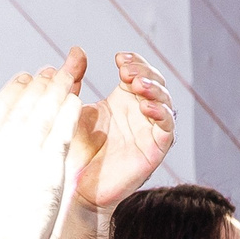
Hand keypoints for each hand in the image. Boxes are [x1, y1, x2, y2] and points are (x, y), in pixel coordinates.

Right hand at [0, 49, 87, 238]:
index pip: (0, 106)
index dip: (14, 89)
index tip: (25, 78)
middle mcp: (3, 143)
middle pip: (25, 103)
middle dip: (40, 84)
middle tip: (51, 71)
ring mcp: (27, 152)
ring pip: (46, 111)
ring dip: (58, 90)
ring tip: (68, 76)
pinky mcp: (50, 165)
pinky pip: (63, 130)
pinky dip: (70, 112)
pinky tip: (77, 100)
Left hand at [71, 52, 175, 210]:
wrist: (75, 189)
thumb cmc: (73, 152)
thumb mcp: (71, 110)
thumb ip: (74, 80)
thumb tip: (76, 50)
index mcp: (123, 101)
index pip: (140, 72)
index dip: (135, 62)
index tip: (119, 59)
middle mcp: (139, 114)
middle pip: (156, 82)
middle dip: (144, 72)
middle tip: (126, 72)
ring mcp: (148, 131)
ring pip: (166, 102)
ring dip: (154, 89)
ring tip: (137, 85)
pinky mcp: (154, 151)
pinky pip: (168, 129)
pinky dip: (162, 115)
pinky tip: (146, 107)